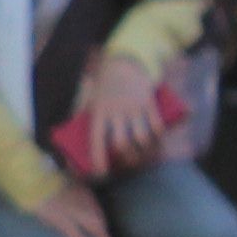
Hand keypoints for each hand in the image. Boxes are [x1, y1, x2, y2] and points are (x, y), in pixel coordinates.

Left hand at [30, 177, 113, 236]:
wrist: (41, 182)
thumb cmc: (51, 207)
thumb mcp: (62, 225)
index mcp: (91, 217)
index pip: (103, 235)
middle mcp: (94, 205)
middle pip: (101, 222)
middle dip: (102, 233)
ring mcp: (88, 195)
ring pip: (96, 212)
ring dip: (96, 221)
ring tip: (93, 231)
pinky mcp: (80, 187)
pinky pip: (89, 204)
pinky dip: (89, 212)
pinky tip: (82, 214)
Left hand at [72, 48, 165, 170]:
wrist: (124, 63)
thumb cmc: (105, 86)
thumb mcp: (92, 100)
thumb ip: (90, 119)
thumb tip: (79, 142)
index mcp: (98, 111)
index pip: (96, 140)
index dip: (98, 159)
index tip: (101, 173)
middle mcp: (116, 111)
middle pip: (121, 144)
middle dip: (126, 159)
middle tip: (127, 164)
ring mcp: (134, 107)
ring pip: (141, 138)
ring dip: (144, 152)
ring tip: (143, 155)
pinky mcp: (149, 103)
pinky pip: (156, 126)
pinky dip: (158, 138)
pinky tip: (156, 143)